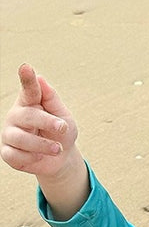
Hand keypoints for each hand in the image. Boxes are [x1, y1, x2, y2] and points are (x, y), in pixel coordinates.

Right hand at [1, 64, 87, 216]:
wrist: (62, 158)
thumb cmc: (61, 133)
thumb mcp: (63, 116)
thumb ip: (52, 100)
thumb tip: (41, 80)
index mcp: (30, 103)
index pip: (28, 90)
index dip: (27, 80)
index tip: (26, 68)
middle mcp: (16, 116)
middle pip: (26, 115)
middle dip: (46, 122)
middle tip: (62, 127)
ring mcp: (10, 134)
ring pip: (20, 138)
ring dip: (42, 144)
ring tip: (57, 148)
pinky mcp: (8, 153)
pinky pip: (15, 156)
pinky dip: (31, 158)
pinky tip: (39, 157)